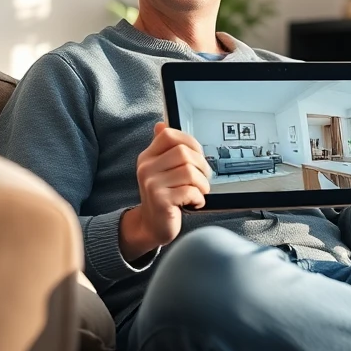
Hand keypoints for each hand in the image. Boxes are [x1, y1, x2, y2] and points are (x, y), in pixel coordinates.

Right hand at [120, 122, 210, 260]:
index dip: (190, 142)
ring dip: (202, 184)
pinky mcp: (161, 200)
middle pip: (184, 153)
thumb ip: (164, 149)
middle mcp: (146, 168)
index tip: (198, 156)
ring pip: (190, 172)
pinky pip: (190, 191)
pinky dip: (199, 198)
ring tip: (199, 192)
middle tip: (203, 179)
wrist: (152, 226)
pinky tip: (194, 203)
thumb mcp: (161, 169)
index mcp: (148, 157)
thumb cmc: (164, 195)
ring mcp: (152, 184)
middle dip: (201, 166)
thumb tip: (161, 124)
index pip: (169, 135)